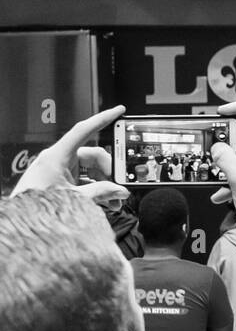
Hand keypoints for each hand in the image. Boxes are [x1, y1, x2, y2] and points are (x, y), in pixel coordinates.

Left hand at [13, 105, 129, 208]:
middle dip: (109, 171)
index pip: (84, 130)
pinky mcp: (61, 179)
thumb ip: (100, 192)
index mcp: (57, 155)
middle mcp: (59, 159)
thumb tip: (120, 190)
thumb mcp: (74, 198)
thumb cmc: (36, 205)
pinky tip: (105, 201)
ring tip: (114, 200)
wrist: (20, 219)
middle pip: (93, 155)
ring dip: (104, 184)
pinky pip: (84, 178)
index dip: (103, 118)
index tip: (119, 110)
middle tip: (120, 185)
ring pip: (91, 169)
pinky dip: (96, 188)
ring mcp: (60, 169)